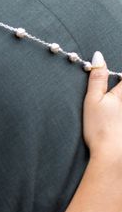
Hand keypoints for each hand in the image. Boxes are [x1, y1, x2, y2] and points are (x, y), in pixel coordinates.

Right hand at [83, 52, 121, 167]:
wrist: (113, 155)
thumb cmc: (100, 128)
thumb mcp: (93, 100)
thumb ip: (97, 78)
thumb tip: (98, 56)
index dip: (118, 78)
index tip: (115, 79)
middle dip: (118, 88)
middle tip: (108, 103)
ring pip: (121, 103)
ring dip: (117, 105)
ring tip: (110, 112)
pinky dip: (119, 115)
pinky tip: (117, 120)